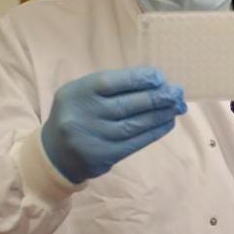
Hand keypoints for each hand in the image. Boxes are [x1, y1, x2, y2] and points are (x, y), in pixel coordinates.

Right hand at [41, 67, 185, 183]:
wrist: (56, 153)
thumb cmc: (78, 113)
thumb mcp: (84, 93)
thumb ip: (113, 86)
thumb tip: (155, 82)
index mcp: (77, 92)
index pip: (111, 82)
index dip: (138, 78)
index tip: (160, 77)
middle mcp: (83, 115)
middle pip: (127, 104)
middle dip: (156, 97)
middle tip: (177, 92)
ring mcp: (93, 137)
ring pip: (134, 124)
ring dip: (160, 115)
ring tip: (177, 107)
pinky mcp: (104, 156)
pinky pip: (135, 142)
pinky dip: (154, 132)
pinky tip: (167, 123)